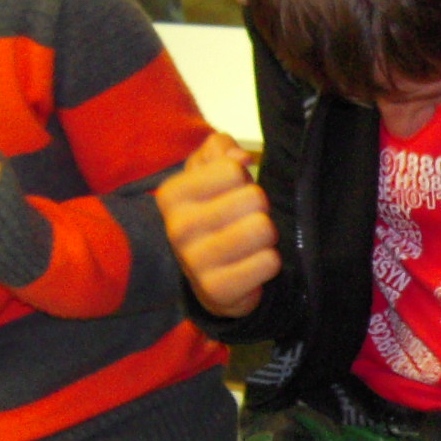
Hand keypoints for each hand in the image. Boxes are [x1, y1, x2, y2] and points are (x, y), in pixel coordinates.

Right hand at [154, 132, 279, 317]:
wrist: (207, 275)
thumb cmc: (213, 213)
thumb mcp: (209, 172)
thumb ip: (220, 149)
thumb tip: (240, 157)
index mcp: (172, 195)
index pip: (232, 169)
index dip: (243, 179)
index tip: (232, 194)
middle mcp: (177, 228)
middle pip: (254, 198)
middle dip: (259, 208)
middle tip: (245, 220)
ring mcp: (195, 263)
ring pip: (263, 229)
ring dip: (267, 236)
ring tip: (251, 243)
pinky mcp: (217, 291)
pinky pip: (269, 262)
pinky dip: (269, 263)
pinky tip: (252, 266)